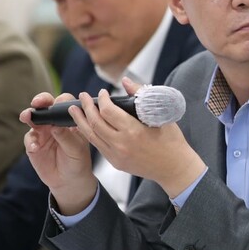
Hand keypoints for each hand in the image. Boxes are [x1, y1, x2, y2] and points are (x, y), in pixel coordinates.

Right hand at [20, 92, 96, 214]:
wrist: (69, 181)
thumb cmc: (78, 161)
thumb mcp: (76, 149)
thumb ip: (66, 137)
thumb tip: (54, 126)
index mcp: (69, 120)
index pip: (65, 103)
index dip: (61, 101)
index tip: (57, 104)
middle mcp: (55, 122)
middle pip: (46, 105)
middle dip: (40, 101)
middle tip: (37, 103)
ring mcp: (43, 132)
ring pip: (33, 118)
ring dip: (29, 116)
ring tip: (27, 117)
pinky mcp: (34, 144)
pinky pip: (29, 138)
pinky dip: (31, 141)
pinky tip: (35, 147)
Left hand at [69, 77, 205, 197]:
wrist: (174, 168)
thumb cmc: (171, 140)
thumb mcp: (161, 115)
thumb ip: (141, 96)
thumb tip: (126, 81)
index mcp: (133, 131)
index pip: (107, 111)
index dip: (102, 99)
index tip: (102, 93)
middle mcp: (121, 144)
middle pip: (95, 123)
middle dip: (86, 107)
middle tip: (82, 96)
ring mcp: (117, 156)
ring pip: (91, 136)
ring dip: (81, 121)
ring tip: (74, 110)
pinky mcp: (116, 163)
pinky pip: (98, 146)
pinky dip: (91, 134)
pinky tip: (87, 126)